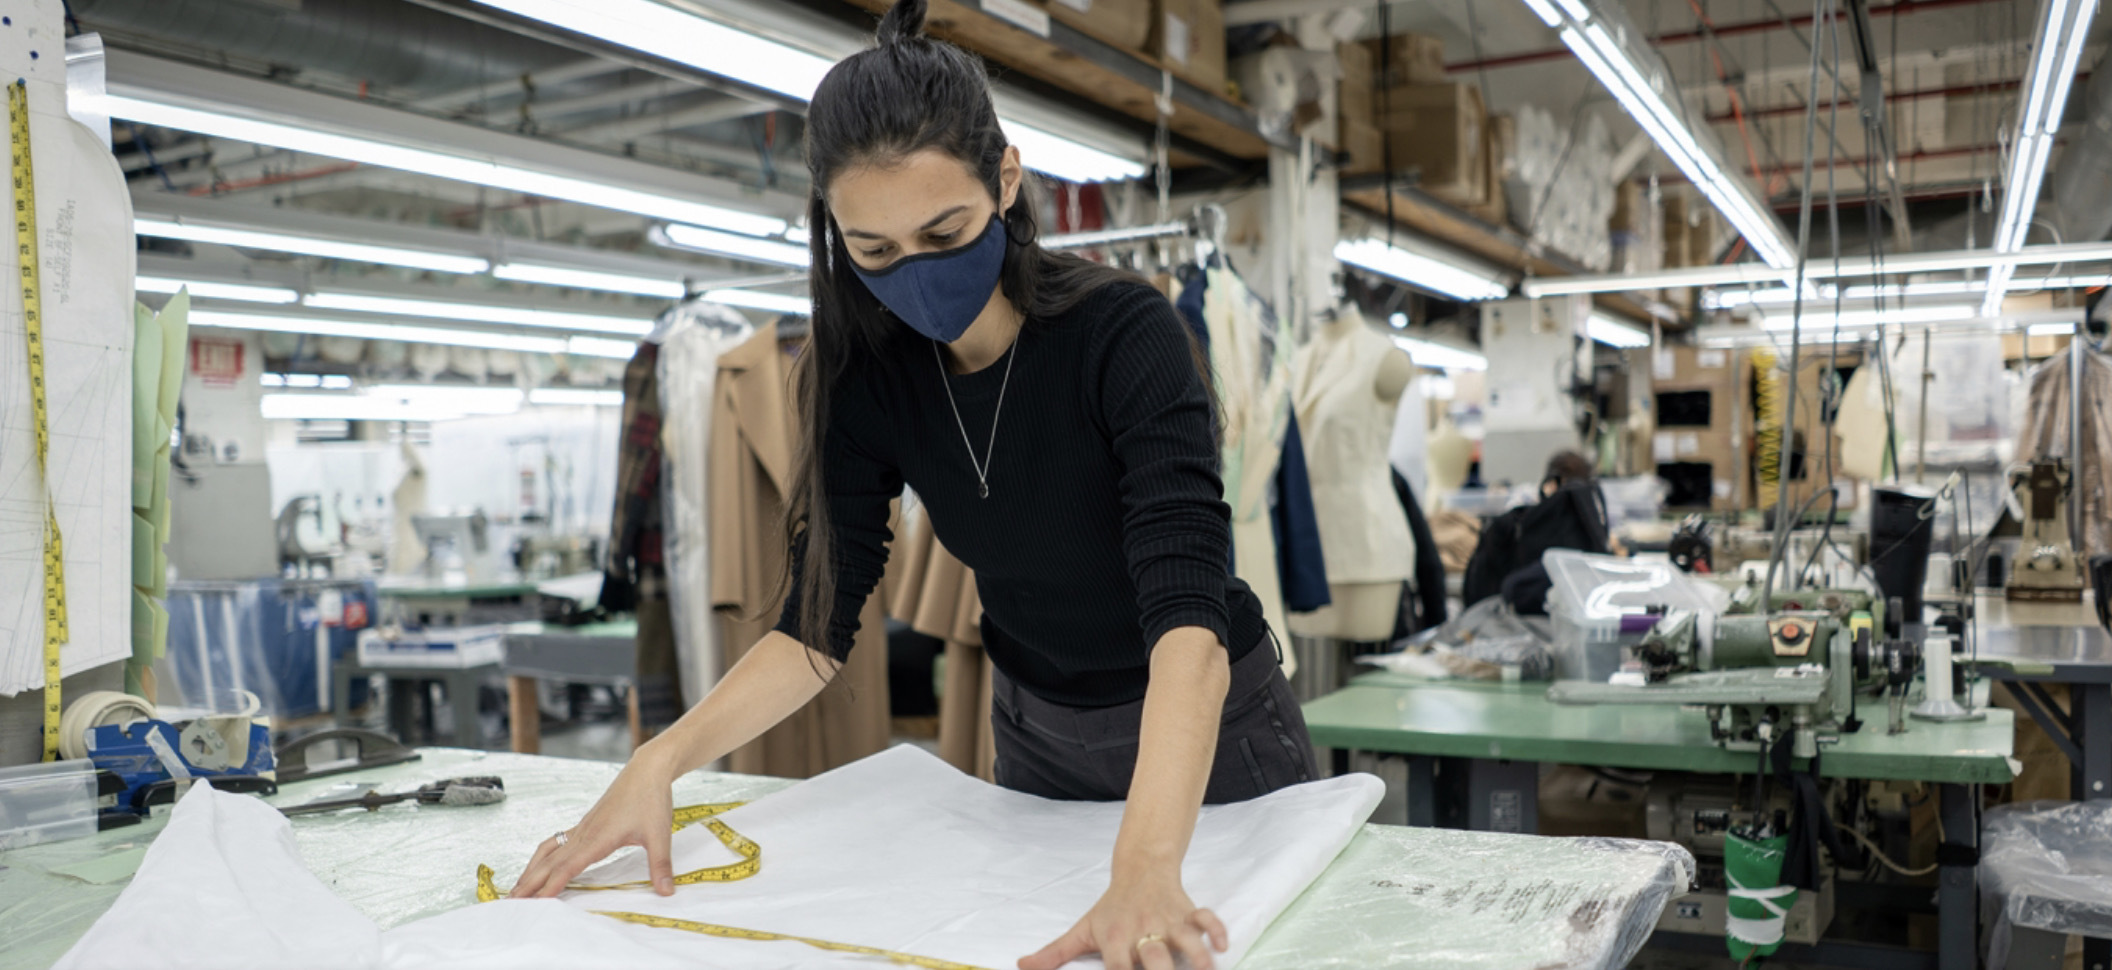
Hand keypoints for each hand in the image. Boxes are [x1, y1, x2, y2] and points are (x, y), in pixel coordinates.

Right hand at [508, 744, 678, 897]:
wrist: (647, 770)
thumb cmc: (652, 800)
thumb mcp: (660, 835)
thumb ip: (661, 866)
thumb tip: (667, 892)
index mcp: (598, 838)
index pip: (568, 867)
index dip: (551, 885)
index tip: (536, 902)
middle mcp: (584, 833)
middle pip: (550, 862)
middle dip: (529, 883)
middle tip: (510, 902)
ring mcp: (582, 828)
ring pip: (549, 851)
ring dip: (531, 869)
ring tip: (517, 888)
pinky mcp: (585, 824)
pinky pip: (557, 842)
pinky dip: (543, 857)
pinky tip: (539, 865)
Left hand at [1019, 870, 1227, 969]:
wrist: (1139, 869)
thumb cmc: (1110, 909)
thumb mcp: (1082, 929)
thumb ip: (1054, 953)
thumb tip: (1021, 965)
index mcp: (1116, 938)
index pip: (1117, 966)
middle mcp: (1143, 931)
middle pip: (1156, 957)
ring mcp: (1168, 921)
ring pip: (1187, 938)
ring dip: (1198, 956)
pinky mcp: (1189, 912)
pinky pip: (1207, 918)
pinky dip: (1217, 930)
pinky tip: (1223, 946)